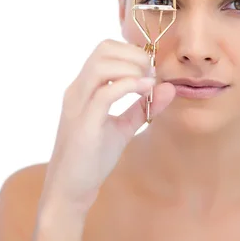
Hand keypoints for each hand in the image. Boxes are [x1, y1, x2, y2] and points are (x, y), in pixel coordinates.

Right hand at [40, 39, 174, 213]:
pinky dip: (129, 86)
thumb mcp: (123, 127)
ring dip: (131, 67)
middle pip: (102, 50)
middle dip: (134, 55)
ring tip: (149, 82)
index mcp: (83, 88)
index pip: (104, 50)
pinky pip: (105, 94)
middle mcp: (77, 91)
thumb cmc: (92, 158)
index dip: (131, 52)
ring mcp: (77, 106)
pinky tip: (145, 90)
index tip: (150, 69)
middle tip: (152, 73)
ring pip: (100, 66)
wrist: (71, 190)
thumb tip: (168, 88)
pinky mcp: (84, 124)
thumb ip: (144, 107)